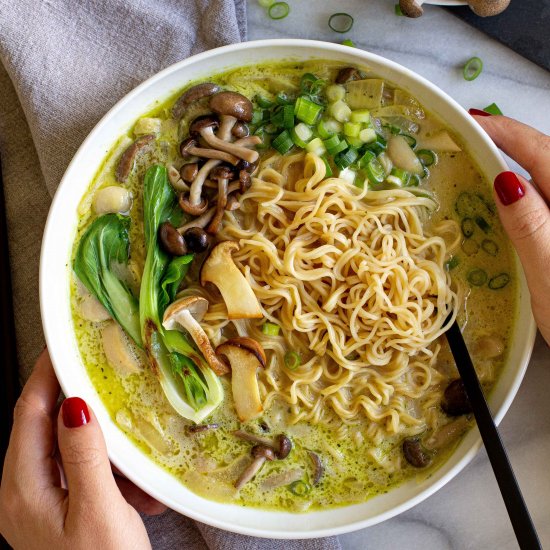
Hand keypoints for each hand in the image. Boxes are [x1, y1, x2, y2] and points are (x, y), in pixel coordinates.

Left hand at [0, 350, 154, 548]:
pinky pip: (85, 476)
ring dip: (100, 436)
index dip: (45, 376)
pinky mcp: (66, 515)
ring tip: (127, 427)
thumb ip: (84, 455)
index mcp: (24, 489)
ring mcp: (46, 506)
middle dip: (74, 398)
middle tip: (100, 370)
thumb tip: (73, 404)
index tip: (63, 346)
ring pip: (69, 450)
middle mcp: (26, 495)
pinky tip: (137, 480)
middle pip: (45, 428)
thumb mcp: (97, 510)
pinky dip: (110, 467)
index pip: (29, 414)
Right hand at [470, 111, 549, 344]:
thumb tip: (505, 180)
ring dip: (519, 164)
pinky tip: (509, 202)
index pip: (541, 154)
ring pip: (548, 180)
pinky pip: (548, 202)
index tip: (471, 120)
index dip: (506, 133)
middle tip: (473, 137)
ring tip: (483, 162)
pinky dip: (527, 191)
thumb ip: (532, 227)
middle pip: (547, 159)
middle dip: (512, 142)